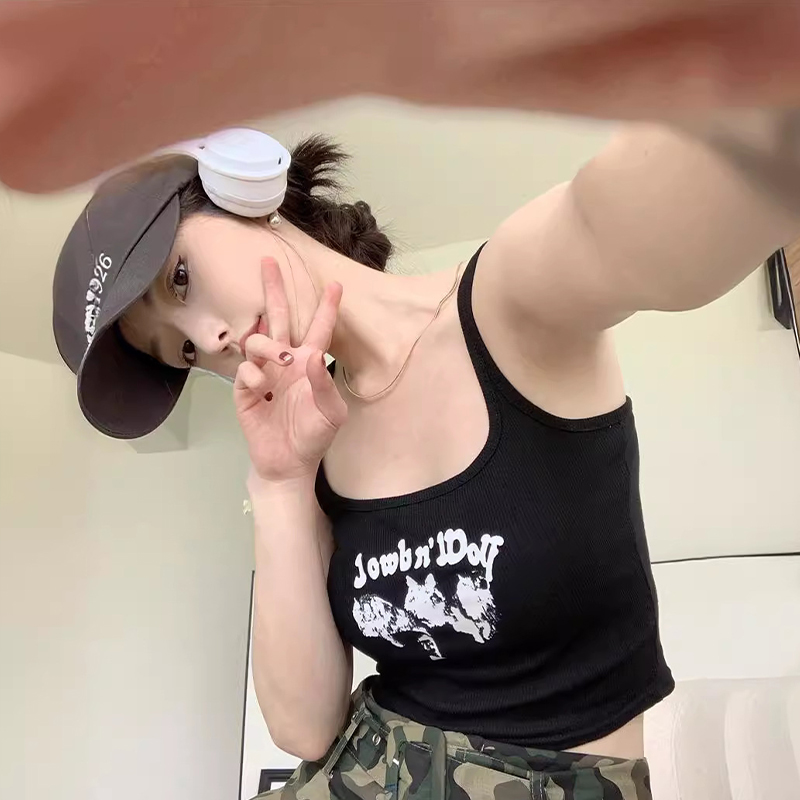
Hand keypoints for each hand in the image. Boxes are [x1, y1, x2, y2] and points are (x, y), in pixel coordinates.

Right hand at [234, 258, 346, 483]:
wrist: (287, 463)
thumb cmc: (314, 436)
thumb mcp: (331, 414)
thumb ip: (324, 384)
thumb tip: (314, 354)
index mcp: (310, 364)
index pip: (319, 329)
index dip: (327, 307)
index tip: (335, 284)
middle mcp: (286, 363)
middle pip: (280, 318)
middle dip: (275, 290)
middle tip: (269, 261)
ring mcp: (264, 374)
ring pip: (258, 340)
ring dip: (269, 344)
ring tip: (281, 361)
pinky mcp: (245, 390)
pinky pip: (245, 370)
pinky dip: (253, 374)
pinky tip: (261, 388)